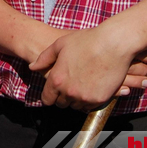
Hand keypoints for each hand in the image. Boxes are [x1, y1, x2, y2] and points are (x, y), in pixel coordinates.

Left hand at [30, 22, 146, 110]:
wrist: (113, 44)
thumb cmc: (86, 41)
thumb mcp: (60, 44)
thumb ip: (44, 58)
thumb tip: (33, 67)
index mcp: (57, 79)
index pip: (47, 99)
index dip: (49, 96)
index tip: (52, 93)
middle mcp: (69, 92)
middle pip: (61, 104)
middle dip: (62, 97)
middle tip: (69, 85)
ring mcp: (85, 97)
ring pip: (76, 106)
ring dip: (76, 99)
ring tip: (81, 85)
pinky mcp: (100, 99)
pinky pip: (90, 107)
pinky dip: (89, 100)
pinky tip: (92, 87)